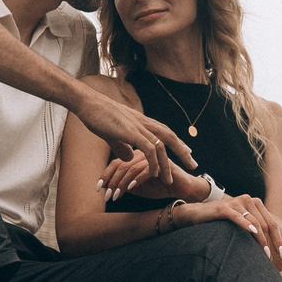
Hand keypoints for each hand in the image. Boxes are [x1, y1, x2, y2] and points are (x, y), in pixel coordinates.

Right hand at [77, 90, 195, 182]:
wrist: (87, 103)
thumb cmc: (97, 116)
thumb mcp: (112, 134)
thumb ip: (122, 146)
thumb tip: (130, 158)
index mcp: (141, 122)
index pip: (164, 131)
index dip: (176, 142)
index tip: (187, 151)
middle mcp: (144, 123)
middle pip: (170, 137)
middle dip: (182, 151)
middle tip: (193, 164)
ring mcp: (138, 127)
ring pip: (161, 145)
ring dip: (167, 163)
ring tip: (170, 179)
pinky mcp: (130, 132)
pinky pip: (148, 148)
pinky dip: (154, 161)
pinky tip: (155, 173)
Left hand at [97, 157, 209, 202]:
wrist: (182, 189)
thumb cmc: (159, 187)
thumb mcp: (137, 187)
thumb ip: (123, 184)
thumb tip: (105, 188)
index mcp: (135, 155)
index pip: (116, 163)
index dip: (106, 176)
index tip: (98, 190)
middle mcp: (143, 153)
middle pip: (121, 165)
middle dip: (112, 182)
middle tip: (107, 196)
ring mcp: (154, 157)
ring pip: (131, 168)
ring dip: (122, 183)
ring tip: (116, 196)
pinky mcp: (164, 164)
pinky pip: (146, 170)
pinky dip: (136, 180)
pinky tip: (130, 189)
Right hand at [173, 195, 281, 269]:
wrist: (195, 215)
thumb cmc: (220, 224)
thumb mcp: (240, 226)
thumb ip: (254, 231)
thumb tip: (269, 250)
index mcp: (255, 204)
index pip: (272, 223)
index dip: (278, 239)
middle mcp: (248, 200)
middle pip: (266, 224)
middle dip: (270, 243)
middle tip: (271, 258)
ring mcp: (236, 202)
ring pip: (255, 222)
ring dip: (261, 239)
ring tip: (264, 253)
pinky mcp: (224, 207)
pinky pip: (238, 216)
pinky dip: (247, 225)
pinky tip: (253, 232)